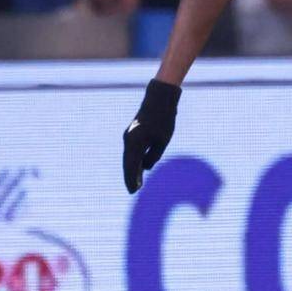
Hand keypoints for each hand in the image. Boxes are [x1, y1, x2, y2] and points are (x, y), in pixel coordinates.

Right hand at [122, 79, 180, 193]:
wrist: (158, 100)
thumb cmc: (163, 120)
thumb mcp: (162, 140)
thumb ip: (154, 155)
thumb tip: (146, 167)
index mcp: (134, 143)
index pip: (132, 166)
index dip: (133, 179)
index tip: (134, 191)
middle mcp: (128, 140)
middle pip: (128, 163)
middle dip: (131, 177)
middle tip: (134, 190)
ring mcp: (129, 137)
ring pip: (129, 157)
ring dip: (133, 169)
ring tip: (137, 183)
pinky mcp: (133, 134)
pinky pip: (132, 151)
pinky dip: (134, 160)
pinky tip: (140, 168)